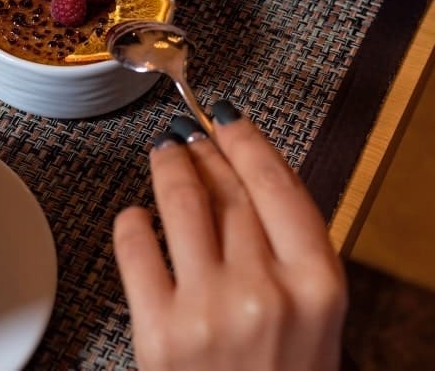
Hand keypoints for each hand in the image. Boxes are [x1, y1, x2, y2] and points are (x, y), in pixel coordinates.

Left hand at [113, 102, 346, 369]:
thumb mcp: (315, 317)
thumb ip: (290, 250)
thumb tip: (246, 179)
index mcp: (317, 283)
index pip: (277, 183)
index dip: (247, 141)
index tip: (229, 120)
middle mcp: (266, 289)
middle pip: (227, 190)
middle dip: (204, 151)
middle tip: (190, 136)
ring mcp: (208, 308)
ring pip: (180, 204)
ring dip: (168, 168)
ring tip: (163, 154)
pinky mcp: (158, 329)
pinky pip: (136, 247)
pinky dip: (132, 221)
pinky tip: (135, 214)